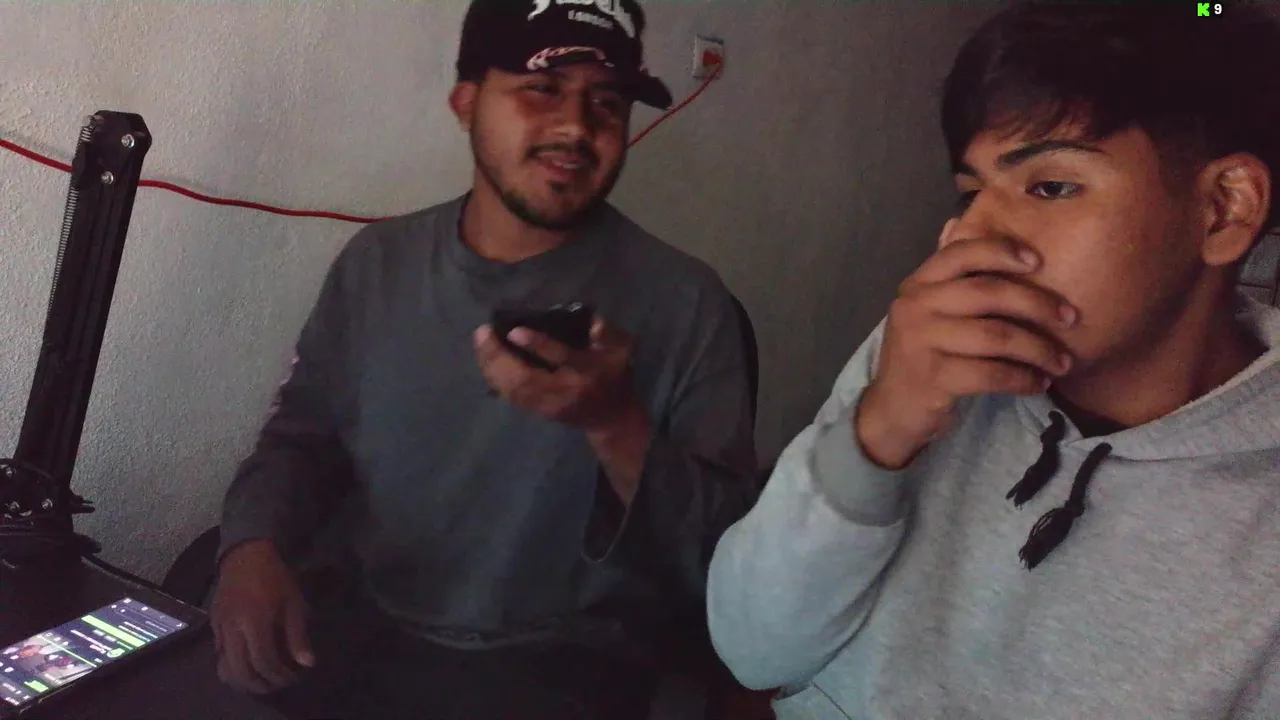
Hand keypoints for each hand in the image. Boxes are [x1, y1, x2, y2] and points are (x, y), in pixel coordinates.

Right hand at [211, 540, 313, 693]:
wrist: (247, 554)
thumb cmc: (276, 577)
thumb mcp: (293, 603)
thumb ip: (298, 635)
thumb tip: (307, 663)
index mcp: (255, 623)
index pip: (265, 661)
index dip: (280, 675)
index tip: (294, 676)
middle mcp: (233, 629)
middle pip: (242, 670)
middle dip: (261, 683)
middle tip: (277, 683)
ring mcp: (219, 627)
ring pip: (226, 666)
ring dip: (244, 679)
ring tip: (262, 679)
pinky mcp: (213, 624)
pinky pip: (218, 653)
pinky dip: (231, 665)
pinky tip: (246, 664)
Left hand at [473, 317, 639, 431]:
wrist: (611, 419)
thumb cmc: (615, 377)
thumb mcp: (622, 351)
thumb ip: (609, 335)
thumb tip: (593, 323)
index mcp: (586, 372)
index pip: (561, 358)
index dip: (537, 345)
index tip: (514, 330)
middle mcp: (563, 391)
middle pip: (525, 379)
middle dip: (500, 357)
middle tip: (483, 333)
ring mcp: (547, 405)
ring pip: (514, 390)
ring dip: (492, 367)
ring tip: (481, 342)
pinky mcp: (538, 411)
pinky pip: (511, 396)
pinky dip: (495, 378)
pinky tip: (485, 361)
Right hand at [856, 221, 1078, 469]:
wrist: (892, 409)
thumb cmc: (922, 356)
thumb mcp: (928, 312)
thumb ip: (946, 275)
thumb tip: (954, 222)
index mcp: (917, 285)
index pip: (960, 253)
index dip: (1002, 251)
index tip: (1038, 262)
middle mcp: (914, 307)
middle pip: (987, 293)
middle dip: (1037, 304)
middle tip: (1070, 318)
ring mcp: (921, 343)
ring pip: (996, 336)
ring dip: (1038, 349)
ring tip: (1061, 361)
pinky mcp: (933, 378)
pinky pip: (991, 373)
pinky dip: (1022, 379)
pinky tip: (1037, 383)